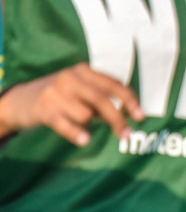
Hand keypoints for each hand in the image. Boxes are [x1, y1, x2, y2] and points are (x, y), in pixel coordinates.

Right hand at [0, 63, 143, 144]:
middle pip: (103, 100)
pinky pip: (65, 123)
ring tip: (80, 123)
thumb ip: (101, 96)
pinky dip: (76, 132)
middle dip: (118, 119)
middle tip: (127, 135)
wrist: (19, 100)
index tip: (141, 116)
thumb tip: (129, 113)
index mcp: (84, 71)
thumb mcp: (80, 89)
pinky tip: (85, 140)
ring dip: (89, 124)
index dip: (130, 101)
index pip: (114, 85)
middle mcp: (71, 78)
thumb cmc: (60, 96)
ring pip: (86, 114)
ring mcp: (56, 93)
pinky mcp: (44, 109)